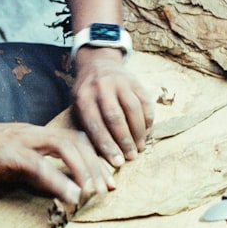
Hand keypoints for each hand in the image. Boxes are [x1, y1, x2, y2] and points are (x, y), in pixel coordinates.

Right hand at [0, 122, 114, 205]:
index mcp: (39, 134)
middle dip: (95, 165)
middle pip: (76, 142)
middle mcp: (36, 133)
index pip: (75, 139)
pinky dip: (58, 181)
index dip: (94, 157)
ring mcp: (25, 140)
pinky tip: (71, 195)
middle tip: (108, 188)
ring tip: (92, 192)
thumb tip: (59, 187)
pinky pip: (40, 166)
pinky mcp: (12, 153)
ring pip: (65, 147)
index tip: (108, 178)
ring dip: (82, 170)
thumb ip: (38, 171)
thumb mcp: (17, 162)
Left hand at [70, 46, 154, 167]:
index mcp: (83, 97)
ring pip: (133, 109)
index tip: (117, 162)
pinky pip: (145, 102)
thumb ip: (88, 128)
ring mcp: (119, 82)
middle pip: (115, 117)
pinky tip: (146, 132)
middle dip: (124, 140)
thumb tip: (103, 157)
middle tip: (131, 157)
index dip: (107, 146)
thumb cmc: (87, 95)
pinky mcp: (135, 81)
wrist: (98, 64)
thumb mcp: (78, 108)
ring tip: (139, 147)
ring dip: (138, 132)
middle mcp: (101, 87)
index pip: (95, 125)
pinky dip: (147, 119)